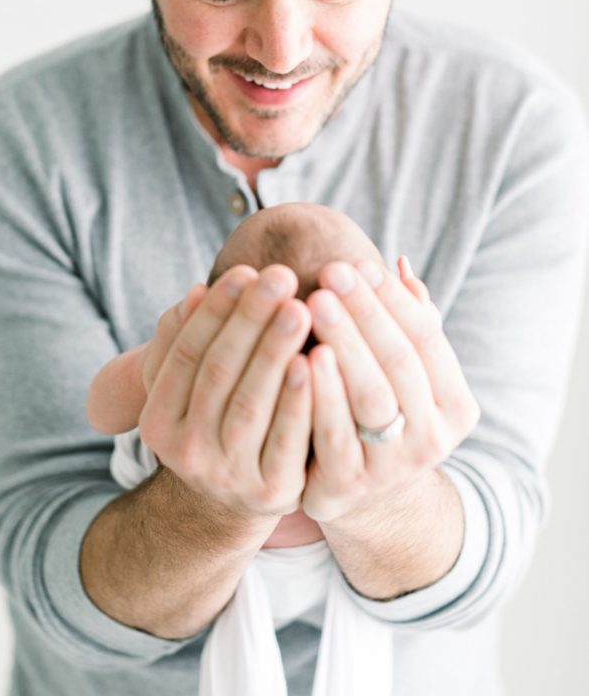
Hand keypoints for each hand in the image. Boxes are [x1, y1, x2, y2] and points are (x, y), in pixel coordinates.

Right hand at [138, 264, 314, 520]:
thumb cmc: (216, 422)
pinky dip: (299, 398)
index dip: (216, 310)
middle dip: (250, 319)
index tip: (246, 269)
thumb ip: (189, 341)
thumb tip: (197, 292)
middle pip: (218, 373)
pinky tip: (314, 359)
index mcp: (158, 422)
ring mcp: (228, 476)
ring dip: (274, 351)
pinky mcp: (272, 492)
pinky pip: (287, 439)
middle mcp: (185, 452)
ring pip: (250, 403)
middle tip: (281, 275)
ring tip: (299, 307)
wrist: (234, 504)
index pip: (186, 353)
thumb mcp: (190, 390)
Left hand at [299, 256, 480, 523]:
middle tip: (331, 271)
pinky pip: (333, 433)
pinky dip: (318, 393)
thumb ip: (406, 322)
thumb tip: (400, 264)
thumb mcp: (401, 372)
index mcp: (456, 407)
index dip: (394, 300)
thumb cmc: (379, 410)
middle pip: (400, 364)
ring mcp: (392, 468)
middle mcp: (433, 440)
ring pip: (371, 396)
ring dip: (344, 344)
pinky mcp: (348, 485)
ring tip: (315, 303)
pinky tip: (299, 356)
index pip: (428, 340)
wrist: (358, 491)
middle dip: (364, 313)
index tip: (361, 263)